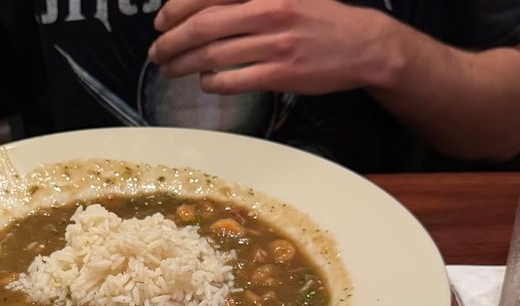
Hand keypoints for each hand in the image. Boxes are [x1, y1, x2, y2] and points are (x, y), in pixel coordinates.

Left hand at [149, 0, 394, 95]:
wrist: (363, 45)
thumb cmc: (319, 17)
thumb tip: (204, 7)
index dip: (176, 8)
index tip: (160, 22)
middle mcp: (267, 11)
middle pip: (202, 27)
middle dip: (171, 41)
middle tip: (156, 52)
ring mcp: (273, 45)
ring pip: (212, 56)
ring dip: (183, 65)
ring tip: (169, 69)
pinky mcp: (279, 74)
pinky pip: (232, 80)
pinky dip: (211, 82)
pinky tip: (204, 81)